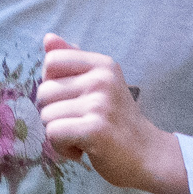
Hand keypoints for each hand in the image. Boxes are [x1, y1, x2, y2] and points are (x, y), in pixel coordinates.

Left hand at [36, 35, 189, 193]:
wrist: (148, 155)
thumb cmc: (118, 121)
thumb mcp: (100, 84)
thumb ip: (74, 61)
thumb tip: (48, 38)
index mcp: (102, 64)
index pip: (52, 61)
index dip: (51, 84)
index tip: (71, 100)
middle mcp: (101, 79)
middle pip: (44, 91)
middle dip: (52, 114)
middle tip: (78, 124)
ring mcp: (99, 104)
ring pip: (46, 116)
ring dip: (58, 134)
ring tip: (81, 137)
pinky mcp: (94, 129)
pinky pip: (53, 133)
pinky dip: (61, 148)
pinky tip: (80, 150)